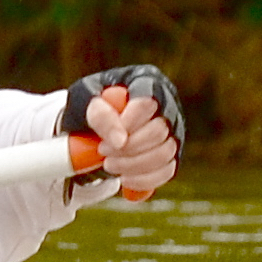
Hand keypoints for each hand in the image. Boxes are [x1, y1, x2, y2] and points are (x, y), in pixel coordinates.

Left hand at [63, 63, 184, 196]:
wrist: (97, 122)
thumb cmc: (94, 104)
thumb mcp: (87, 102)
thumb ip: (100, 115)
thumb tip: (120, 141)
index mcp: (147, 82)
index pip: (148, 102)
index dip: (129, 123)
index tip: (106, 138)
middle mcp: (167, 105)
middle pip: (158, 131)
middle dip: (128, 148)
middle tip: (103, 152)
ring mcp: (174, 130)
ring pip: (165, 153)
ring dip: (134, 165)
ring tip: (109, 165)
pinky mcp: (173, 153)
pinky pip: (167, 170)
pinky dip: (144, 180)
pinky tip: (124, 179)